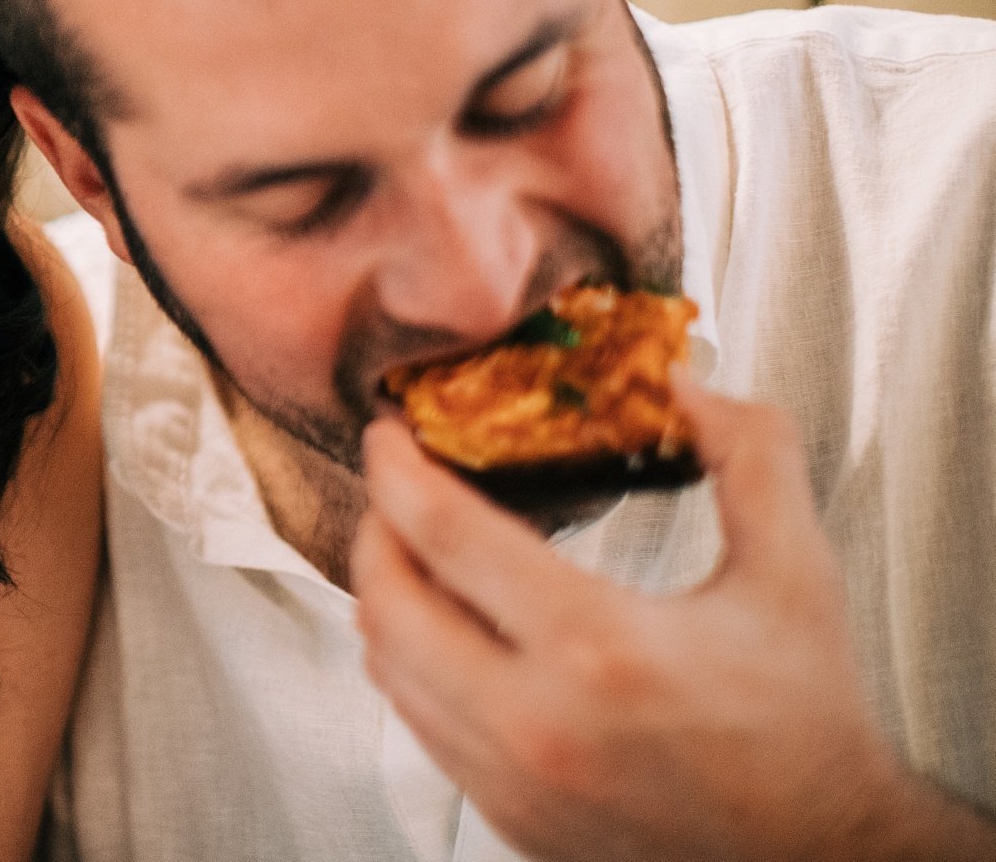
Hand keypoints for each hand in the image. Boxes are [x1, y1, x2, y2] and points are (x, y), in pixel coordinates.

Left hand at [352, 374, 993, 860]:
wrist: (824, 857)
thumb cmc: (806, 723)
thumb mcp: (796, 574)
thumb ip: (750, 458)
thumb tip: (684, 386)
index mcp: (599, 649)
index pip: (443, 535)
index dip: (398, 469)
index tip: (389, 433)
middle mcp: (536, 722)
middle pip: (385, 603)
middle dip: (376, 527)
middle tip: (396, 487)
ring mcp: (513, 781)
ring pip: (386, 670)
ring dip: (386, 597)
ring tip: (416, 550)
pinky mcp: (508, 817)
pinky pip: (419, 724)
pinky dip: (414, 665)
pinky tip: (450, 628)